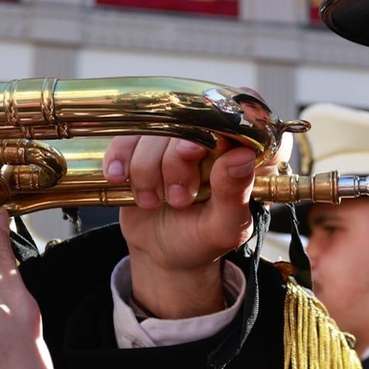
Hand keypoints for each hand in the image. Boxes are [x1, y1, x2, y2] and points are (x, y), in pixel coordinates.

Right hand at [102, 137, 260, 318]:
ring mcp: (177, 137)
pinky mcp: (145, 143)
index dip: (215, 126)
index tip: (194, 153)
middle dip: (174, 164)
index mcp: (247, 153)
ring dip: (146, 169)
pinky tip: (121, 179)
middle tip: (179, 200)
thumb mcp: (224, 228)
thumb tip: (241, 156)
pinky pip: (126, 135)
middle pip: (188, 120)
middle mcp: (214, 137)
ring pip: (153, 127)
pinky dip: (120, 158)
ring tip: (155, 201)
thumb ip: (234, 194)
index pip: (242, 115)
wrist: (162, 253)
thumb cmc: (200, 240)